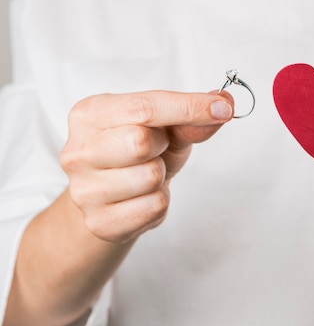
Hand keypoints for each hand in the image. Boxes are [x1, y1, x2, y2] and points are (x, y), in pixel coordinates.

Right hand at [60, 90, 233, 243]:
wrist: (113, 196)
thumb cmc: (138, 153)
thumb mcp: (165, 128)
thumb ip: (191, 117)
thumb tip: (224, 104)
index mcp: (90, 114)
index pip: (144, 107)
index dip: (188, 107)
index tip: (223, 109)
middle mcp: (78, 151)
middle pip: (140, 143)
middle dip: (161, 146)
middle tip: (156, 150)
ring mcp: (83, 190)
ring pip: (150, 178)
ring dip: (162, 177)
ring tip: (148, 174)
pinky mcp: (100, 222)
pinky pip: (153, 207)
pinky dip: (160, 202)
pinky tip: (145, 197)